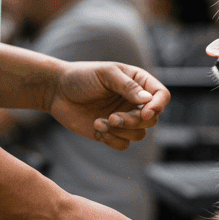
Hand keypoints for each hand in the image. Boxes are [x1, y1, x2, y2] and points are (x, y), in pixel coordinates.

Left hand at [48, 62, 168, 149]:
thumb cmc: (81, 76)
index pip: (162, 95)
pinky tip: (96, 127)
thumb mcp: (105, 74)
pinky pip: (123, 144)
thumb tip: (148, 100)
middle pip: (152, 119)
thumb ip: (127, 86)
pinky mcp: (111, 133)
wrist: (57, 91)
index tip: (145, 112)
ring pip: (139, 134)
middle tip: (113, 117)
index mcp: (137, 82)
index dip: (158, 105)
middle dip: (134, 121)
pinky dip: (111, 139)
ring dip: (121, 131)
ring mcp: (124, 118)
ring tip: (101, 121)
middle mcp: (134, 101)